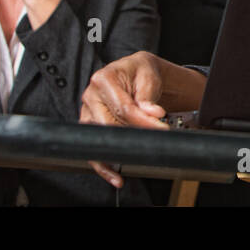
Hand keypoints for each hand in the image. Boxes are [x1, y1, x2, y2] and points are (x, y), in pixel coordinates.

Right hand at [80, 51, 170, 187]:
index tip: (161, 129)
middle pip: (108, 125)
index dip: (142, 122)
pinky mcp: (90, 125)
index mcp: (104, 79)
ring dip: (114, 154)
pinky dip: (103, 164)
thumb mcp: (149, 78)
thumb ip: (148, 98)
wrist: (135, 74)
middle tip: (152, 143)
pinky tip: (114, 175)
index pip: (123, 108)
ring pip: (98, 139)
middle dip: (132, 137)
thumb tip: (154, 114)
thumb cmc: (140, 73)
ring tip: (132, 164)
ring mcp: (87, 111)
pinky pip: (92, 148)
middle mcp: (91, 96)